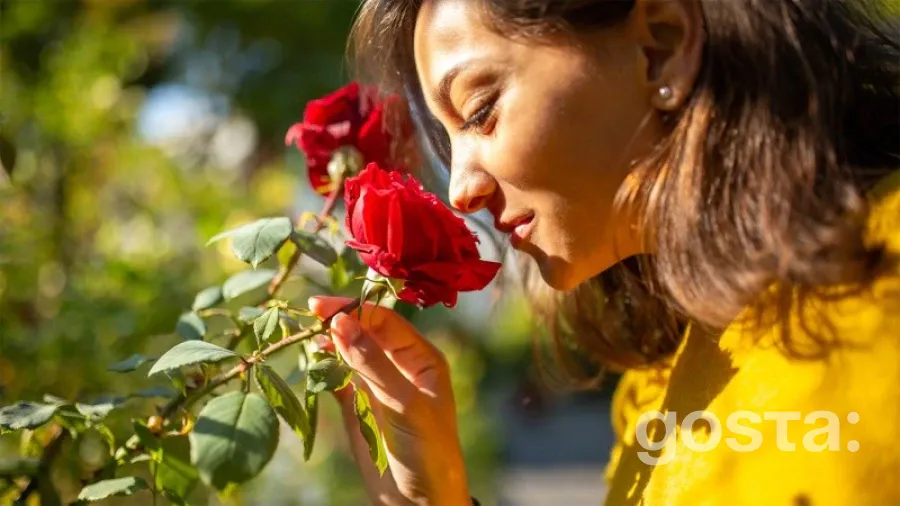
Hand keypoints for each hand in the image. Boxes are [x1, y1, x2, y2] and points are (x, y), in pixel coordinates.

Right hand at [309, 296, 471, 505]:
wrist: (419, 504)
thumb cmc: (427, 451)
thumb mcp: (403, 404)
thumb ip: (372, 363)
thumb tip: (340, 322)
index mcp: (421, 359)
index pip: (385, 321)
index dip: (355, 310)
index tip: (322, 307)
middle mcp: (400, 367)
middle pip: (365, 332)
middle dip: (339, 322)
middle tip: (308, 314)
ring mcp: (377, 386)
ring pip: (348, 353)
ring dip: (329, 344)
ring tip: (307, 339)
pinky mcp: (358, 407)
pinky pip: (337, 379)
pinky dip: (323, 370)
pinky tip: (311, 364)